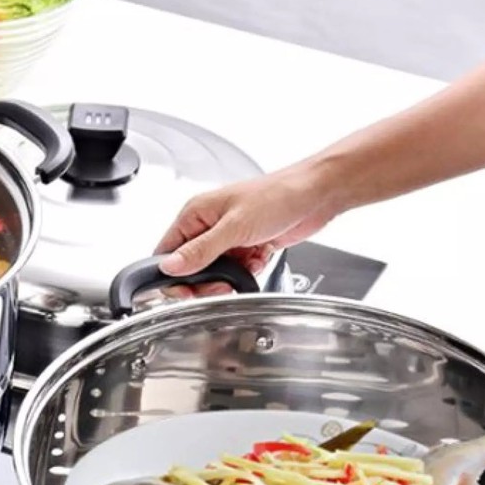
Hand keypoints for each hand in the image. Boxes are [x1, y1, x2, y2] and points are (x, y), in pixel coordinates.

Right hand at [155, 164, 339, 279]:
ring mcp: (228, 236)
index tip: (186, 290)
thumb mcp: (234, 226)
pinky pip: (236, 270)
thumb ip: (200, 250)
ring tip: (244, 270)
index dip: (172, 274)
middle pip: (190, 267)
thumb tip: (170, 266)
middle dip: (205, 281)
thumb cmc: (279, 195)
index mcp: (196, 213)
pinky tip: (258, 259)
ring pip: (214, 271)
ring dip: (228, 277)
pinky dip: (247, 271)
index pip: (167, 251)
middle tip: (220, 285)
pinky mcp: (246, 245)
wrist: (317, 194)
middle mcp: (208, 225)